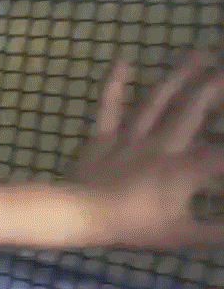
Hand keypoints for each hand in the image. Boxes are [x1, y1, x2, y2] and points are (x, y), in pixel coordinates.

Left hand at [70, 53, 223, 248]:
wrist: (80, 216)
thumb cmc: (134, 227)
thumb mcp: (183, 235)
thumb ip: (217, 231)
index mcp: (184, 169)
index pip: (222, 151)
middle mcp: (161, 145)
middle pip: (193, 109)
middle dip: (215, 85)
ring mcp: (130, 137)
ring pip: (157, 100)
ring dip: (177, 75)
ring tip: (196, 52)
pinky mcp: (103, 136)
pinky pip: (109, 107)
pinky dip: (114, 83)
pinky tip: (123, 59)